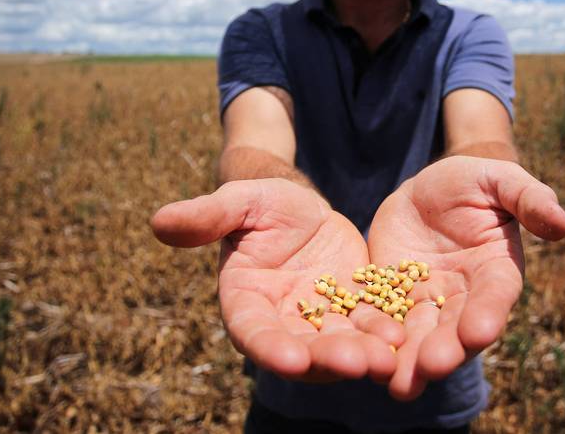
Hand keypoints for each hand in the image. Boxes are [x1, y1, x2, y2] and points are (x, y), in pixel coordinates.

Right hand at [151, 179, 403, 382]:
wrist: (301, 207)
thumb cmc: (262, 202)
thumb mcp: (240, 201)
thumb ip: (205, 216)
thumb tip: (158, 221)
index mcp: (246, 302)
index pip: (254, 333)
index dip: (272, 349)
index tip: (293, 360)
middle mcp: (283, 323)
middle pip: (304, 349)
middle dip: (330, 358)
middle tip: (358, 363)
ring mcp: (322, 322)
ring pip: (342, 344)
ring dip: (364, 354)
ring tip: (388, 356)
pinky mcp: (355, 311)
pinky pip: (371, 327)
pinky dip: (387, 334)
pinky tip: (406, 335)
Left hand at [367, 156, 564, 399]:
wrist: (427, 189)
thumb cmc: (474, 181)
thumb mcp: (500, 179)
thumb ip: (529, 198)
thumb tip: (563, 223)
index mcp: (496, 270)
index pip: (496, 296)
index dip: (489, 313)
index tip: (480, 332)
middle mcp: (465, 296)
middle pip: (457, 329)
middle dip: (446, 349)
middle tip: (432, 367)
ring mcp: (428, 301)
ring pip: (421, 336)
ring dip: (411, 362)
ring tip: (399, 386)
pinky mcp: (392, 298)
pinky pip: (384, 321)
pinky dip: (377, 342)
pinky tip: (364, 360)